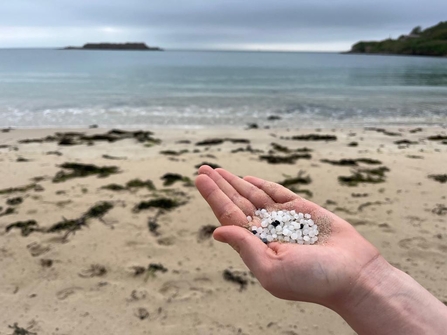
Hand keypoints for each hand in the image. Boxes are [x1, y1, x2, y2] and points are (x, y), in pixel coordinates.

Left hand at [195, 165, 384, 307]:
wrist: (354, 275)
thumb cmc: (313, 279)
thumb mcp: (271, 268)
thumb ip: (245, 247)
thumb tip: (217, 231)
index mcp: (256, 246)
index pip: (228, 216)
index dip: (213, 197)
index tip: (199, 179)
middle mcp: (266, 231)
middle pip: (237, 203)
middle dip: (219, 186)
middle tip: (202, 169)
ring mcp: (284, 219)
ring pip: (253, 196)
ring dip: (235, 182)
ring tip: (217, 171)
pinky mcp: (302, 209)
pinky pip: (277, 194)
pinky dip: (262, 185)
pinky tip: (247, 179)